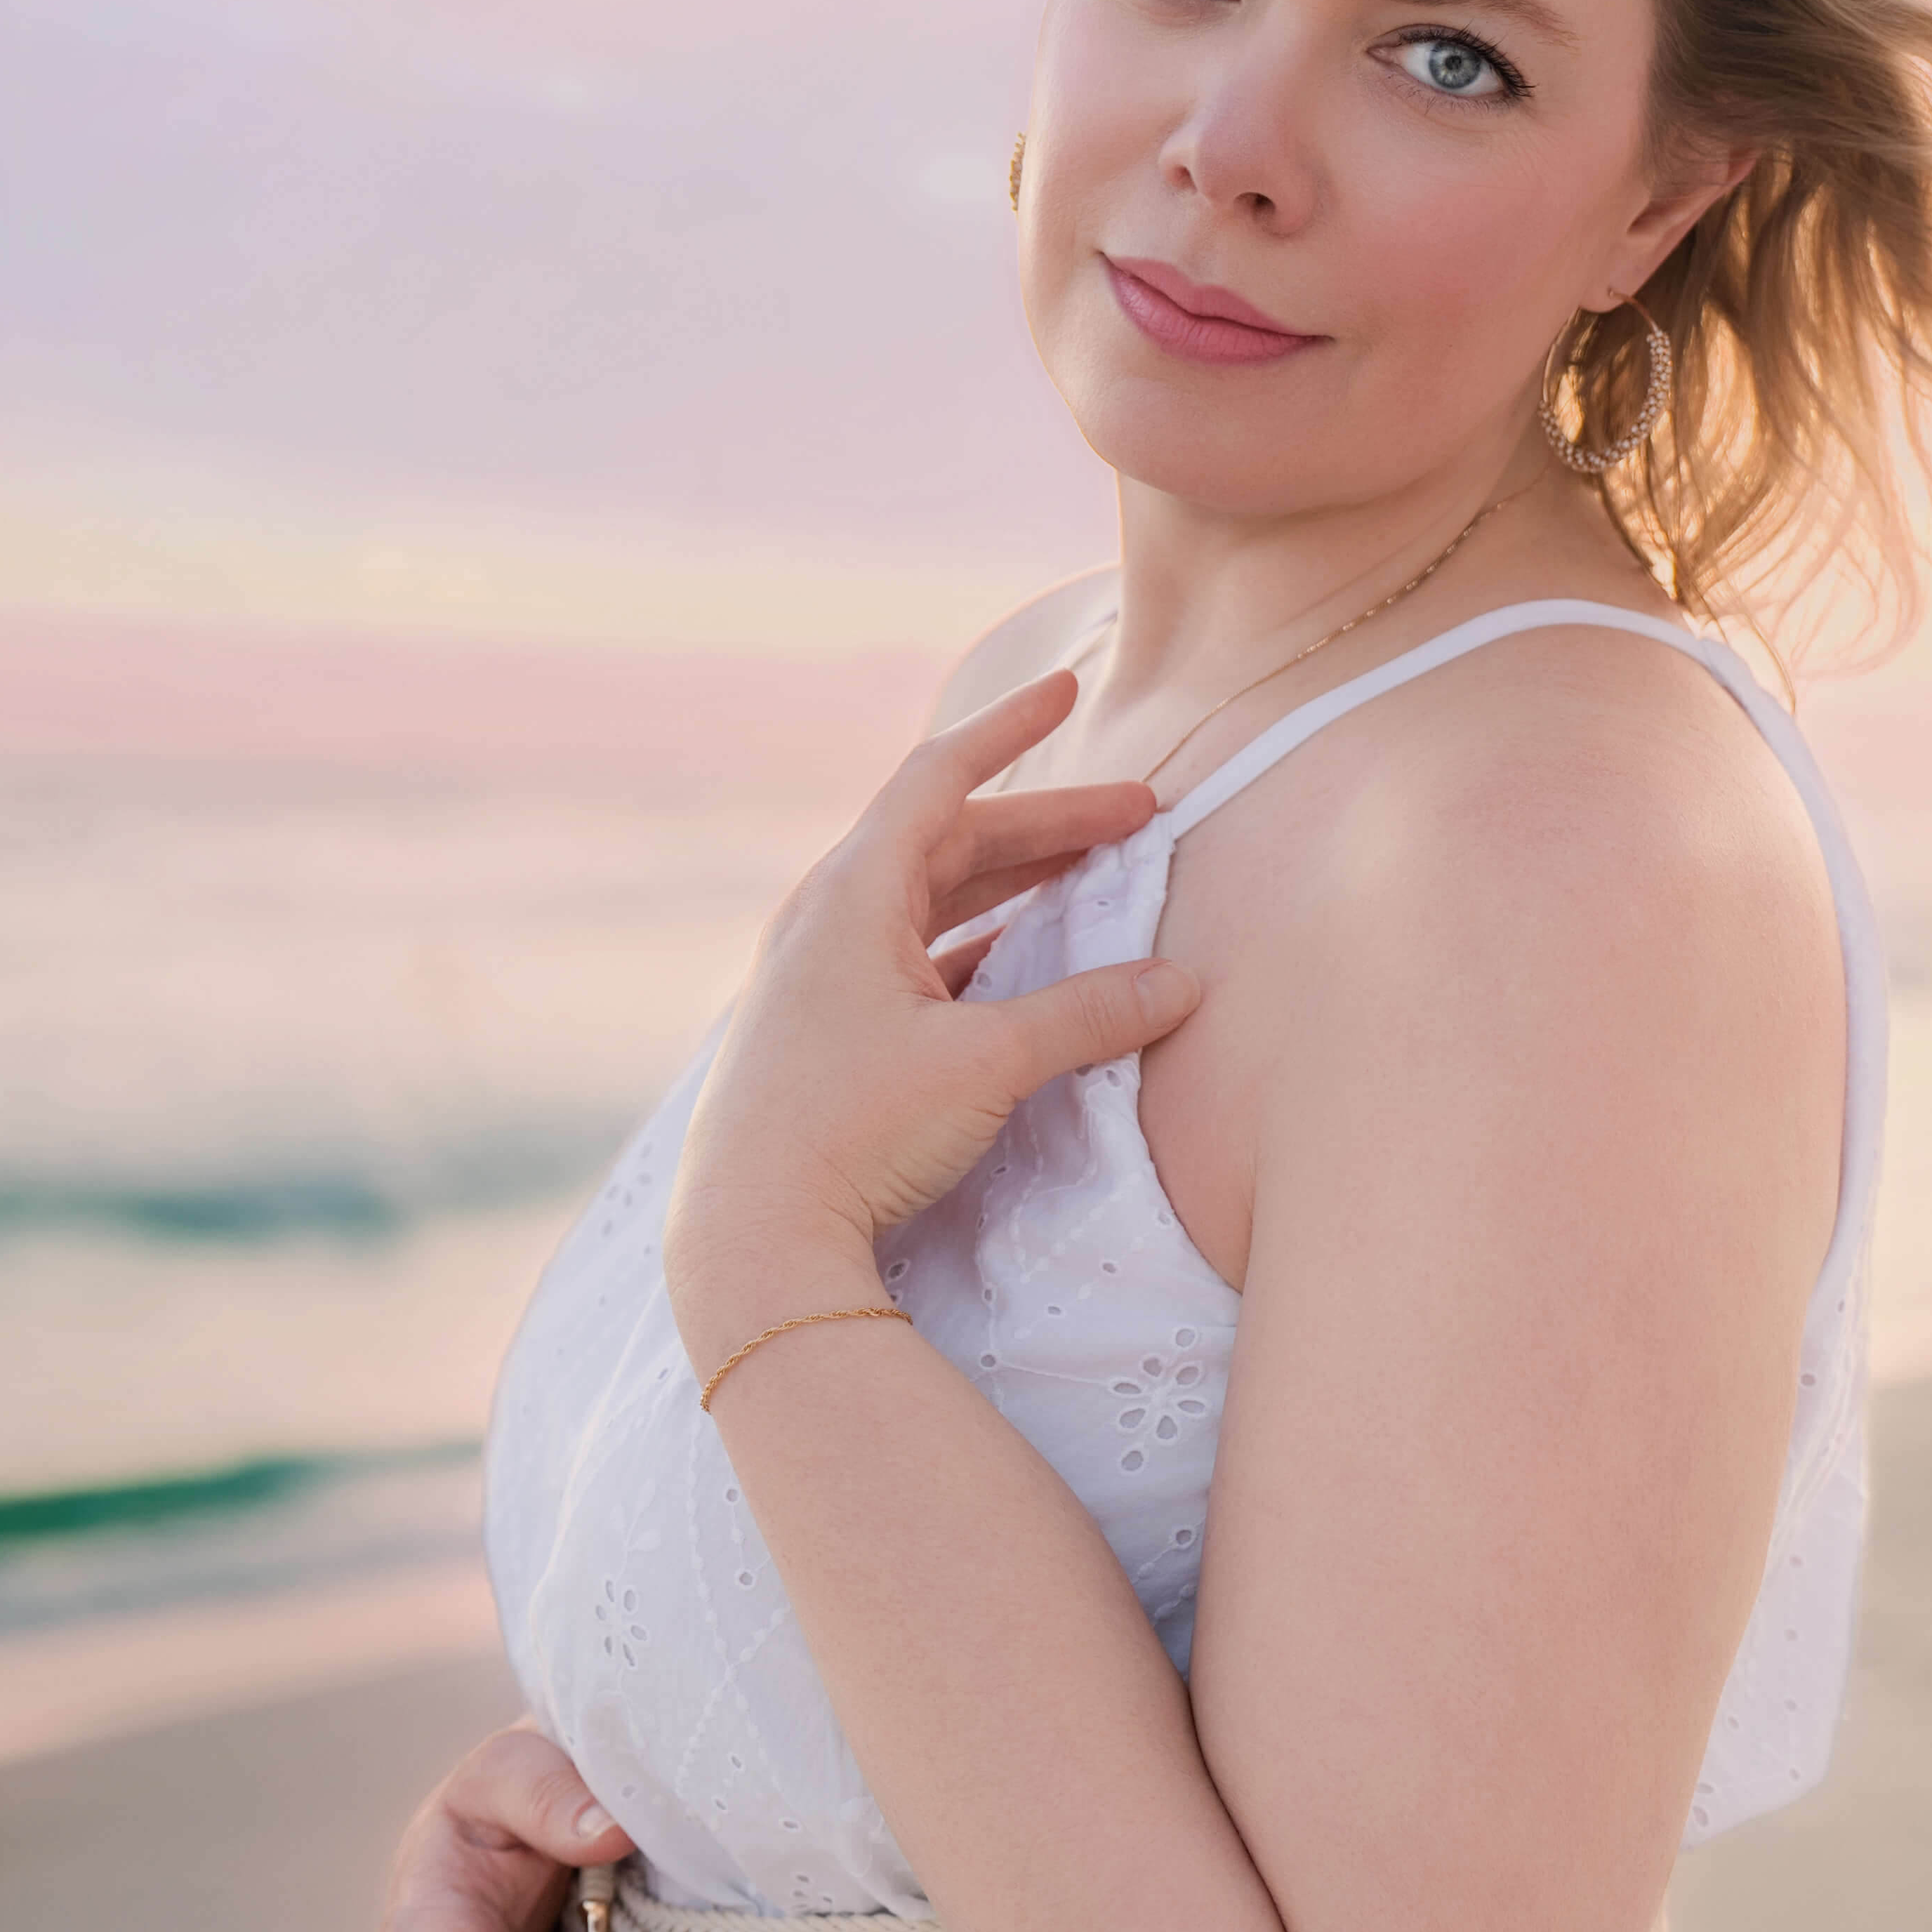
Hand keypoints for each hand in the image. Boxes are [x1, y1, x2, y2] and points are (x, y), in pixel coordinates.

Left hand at [663, 672, 1199, 1351]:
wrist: (751, 1242)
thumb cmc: (854, 1132)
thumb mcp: (987, 1064)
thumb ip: (1088, 1015)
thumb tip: (1179, 984)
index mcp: (851, 895)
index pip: (941, 777)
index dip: (1011, 730)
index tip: (1069, 689)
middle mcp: (825, 922)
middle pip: (949, 840)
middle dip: (1047, 824)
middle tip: (1135, 817)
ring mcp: (818, 980)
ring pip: (931, 901)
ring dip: (1013, 884)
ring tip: (1090, 880)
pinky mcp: (824, 1037)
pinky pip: (915, 960)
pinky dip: (979, 946)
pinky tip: (1026, 969)